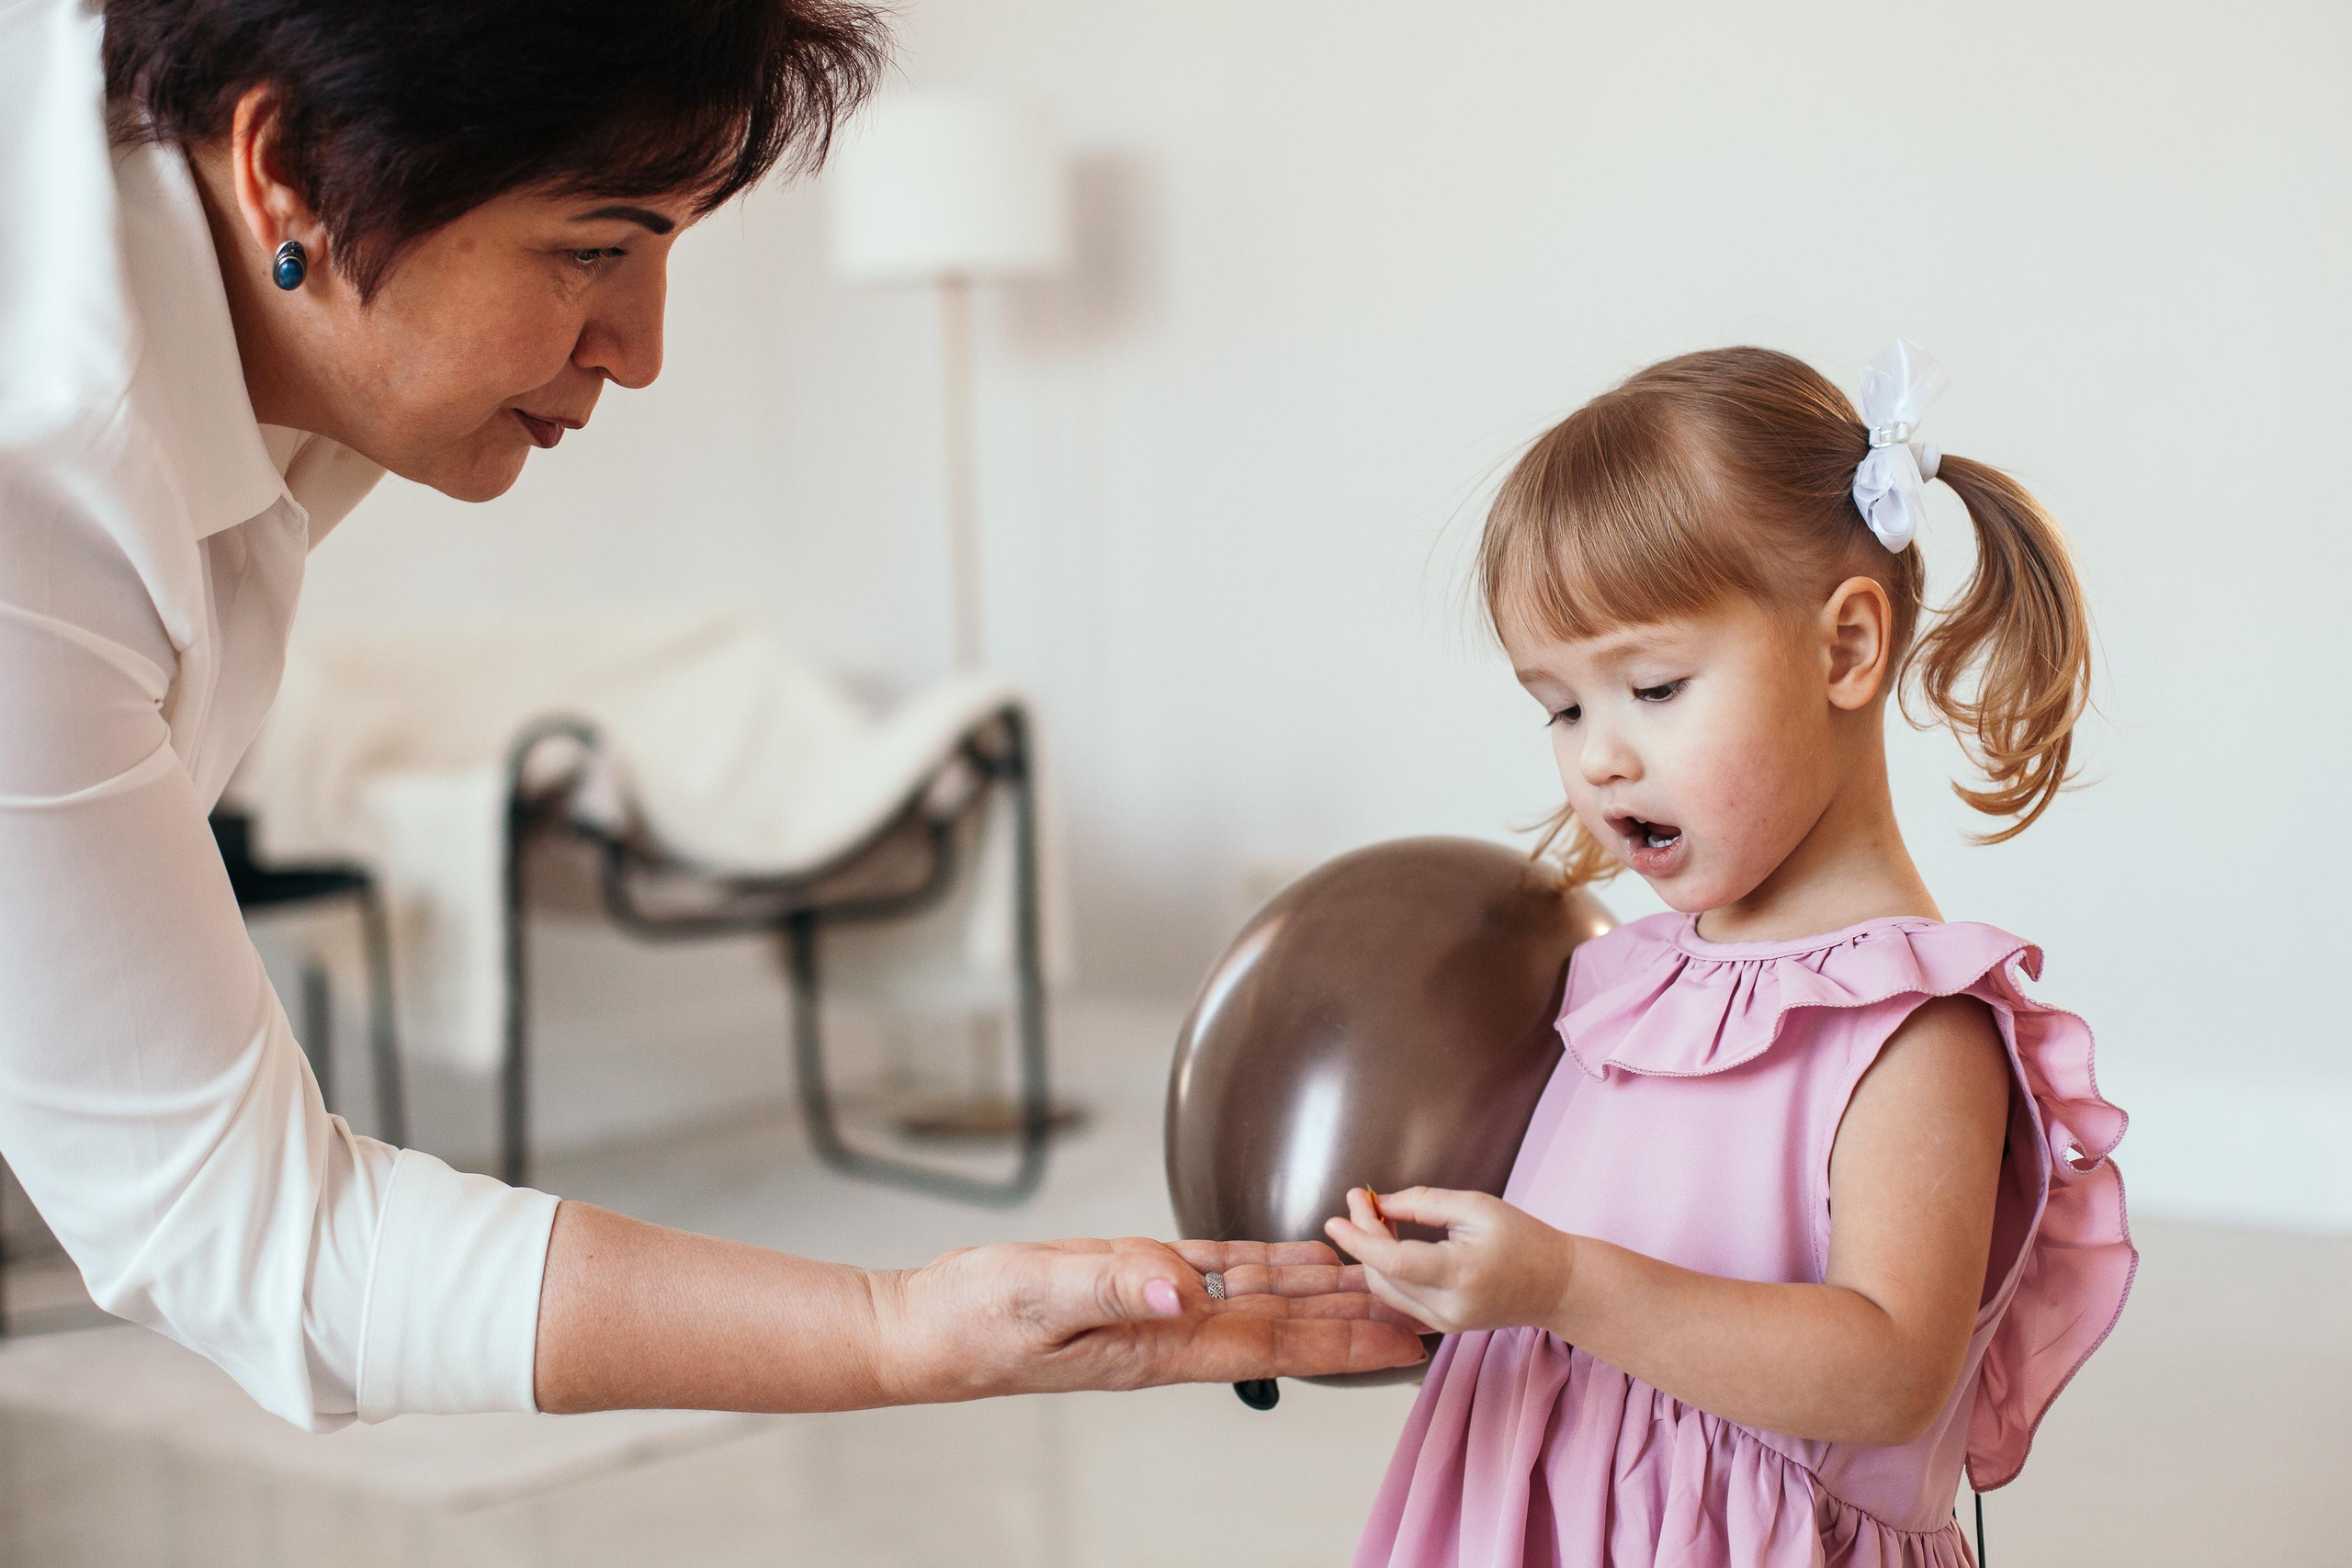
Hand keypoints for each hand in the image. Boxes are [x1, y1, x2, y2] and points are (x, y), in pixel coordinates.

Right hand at [879, 1236, 1427, 1400]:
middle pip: (1288, 1324)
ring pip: (1261, 1295)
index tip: (1407, 1338)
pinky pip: (1216, 1270)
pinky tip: (1295, 1256)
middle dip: (1358, 1317)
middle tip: (1427, 1306)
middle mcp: (1171, 1329)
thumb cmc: (974, 1320)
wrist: (928, 1329)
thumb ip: (1113, 1284)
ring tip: (1383, 1279)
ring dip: (1324, 1289)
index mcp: (1160, 1341)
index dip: (1346, 1340)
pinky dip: (1264, 1262)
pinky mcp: (1132, 1279)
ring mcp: (1155, 1308)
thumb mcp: (1039, 1295)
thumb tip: (1185, 1287)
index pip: (1275, 1341)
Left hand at [1324, 1187, 1577, 1336]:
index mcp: (1460, 1274)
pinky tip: (1387, 1242)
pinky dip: (1387, 1271)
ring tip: (1373, 1216)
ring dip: (1371, 1254)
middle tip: (1360, 1200)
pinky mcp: (1443, 1327)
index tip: (1335, 1217)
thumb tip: (1380, 1204)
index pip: (1392, 1261)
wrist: (1556, 1285)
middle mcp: (1448, 1307)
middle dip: (1362, 1237)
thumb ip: (1423, 1203)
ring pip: (1386, 1291)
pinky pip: (1400, 1300)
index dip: (1359, 1238)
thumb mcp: (1476, 1207)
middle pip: (1383, 1275)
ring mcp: (1445, 1323)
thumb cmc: (1524, 1240)